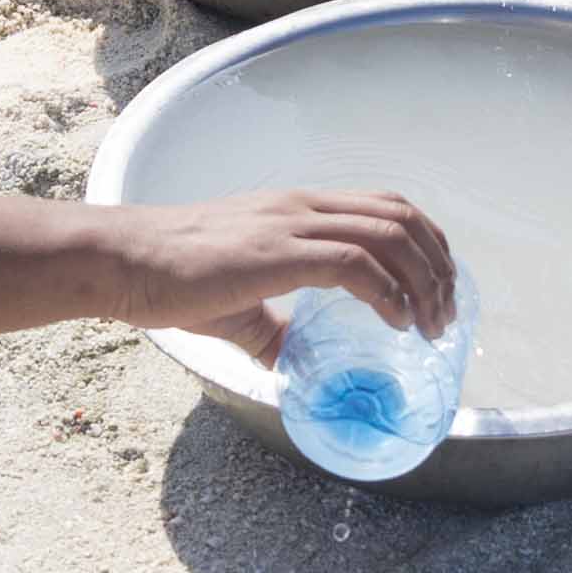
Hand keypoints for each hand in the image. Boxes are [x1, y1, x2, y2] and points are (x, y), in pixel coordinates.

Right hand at [116, 187, 456, 360]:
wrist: (125, 261)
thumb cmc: (171, 278)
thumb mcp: (237, 305)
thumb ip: (272, 328)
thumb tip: (292, 365)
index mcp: (298, 210)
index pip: (385, 208)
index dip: (425, 245)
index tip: (436, 290)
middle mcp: (303, 207)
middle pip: (402, 216)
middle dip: (439, 265)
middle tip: (445, 314)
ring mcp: (292, 225)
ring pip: (390, 237)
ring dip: (424, 282)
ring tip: (431, 324)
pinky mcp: (279, 253)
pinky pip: (356, 265)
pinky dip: (388, 294)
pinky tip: (396, 323)